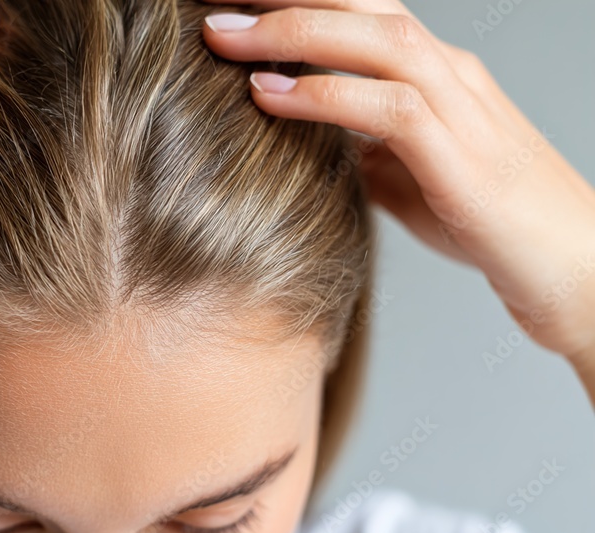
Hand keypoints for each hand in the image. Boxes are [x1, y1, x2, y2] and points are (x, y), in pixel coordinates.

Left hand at [202, 0, 594, 368]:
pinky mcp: (463, 156)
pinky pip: (389, 107)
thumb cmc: (487, 221)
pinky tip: (269, 95)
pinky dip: (325, 96)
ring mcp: (462, 110)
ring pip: (378, 41)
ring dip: (293, 34)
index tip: (228, 3)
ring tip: (223, 37)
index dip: (294, 2)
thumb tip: (308, 141)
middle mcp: (450, 74)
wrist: (569, 267)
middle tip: (211, 3)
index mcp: (434, 74)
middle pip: (364, 5)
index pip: (358, 13)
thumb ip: (362, 148)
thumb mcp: (406, 175)